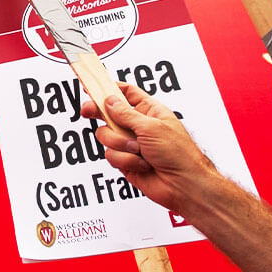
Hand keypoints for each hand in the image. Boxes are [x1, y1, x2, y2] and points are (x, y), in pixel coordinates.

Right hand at [79, 82, 218, 213]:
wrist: (182, 184)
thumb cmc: (179, 153)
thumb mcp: (151, 126)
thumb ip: (126, 113)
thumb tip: (110, 100)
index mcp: (149, 111)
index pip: (126, 93)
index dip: (109, 88)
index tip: (92, 86)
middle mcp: (138, 126)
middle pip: (109, 113)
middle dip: (99, 113)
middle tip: (88, 111)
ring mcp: (130, 143)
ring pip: (106, 136)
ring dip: (121, 144)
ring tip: (139, 151)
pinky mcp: (125, 160)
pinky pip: (110, 155)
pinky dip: (124, 159)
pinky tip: (141, 163)